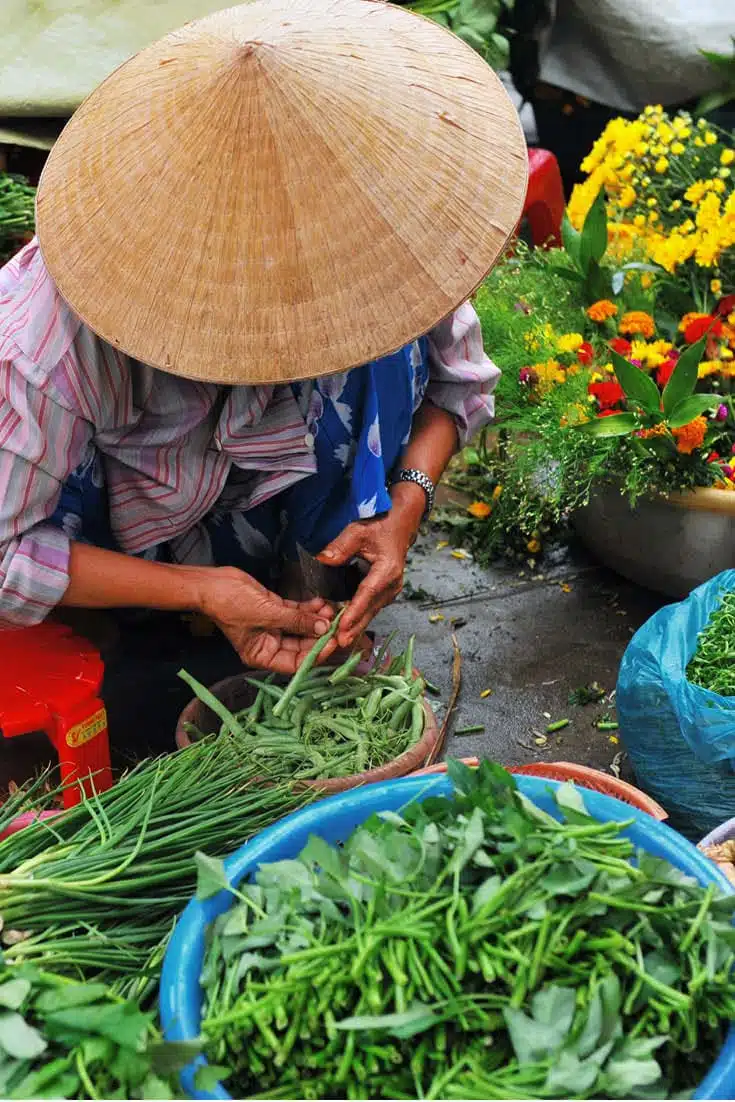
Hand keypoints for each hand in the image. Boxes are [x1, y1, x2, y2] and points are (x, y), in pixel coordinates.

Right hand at [198, 567, 335, 673]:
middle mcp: (269, 645)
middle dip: (320, 635)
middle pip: (302, 646)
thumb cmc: (231, 604)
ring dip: (316, 619)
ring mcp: (273, 627)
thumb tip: (323, 627)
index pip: (296, 663)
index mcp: (263, 656)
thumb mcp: (267, 614)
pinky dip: (309, 609)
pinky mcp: (275, 610)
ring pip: (302, 627)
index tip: (332, 642)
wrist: (212, 583)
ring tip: (330, 609)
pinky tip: (321, 603)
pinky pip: (296, 613)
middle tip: (337, 625)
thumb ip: (297, 621)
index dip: (315, 654)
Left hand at [318, 483, 424, 646]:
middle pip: (370, 610)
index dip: (354, 612)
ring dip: (356, 627)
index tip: (342, 627)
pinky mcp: (386, 593)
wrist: (399, 526)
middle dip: (354, 628)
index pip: (368, 594)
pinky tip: (346, 631)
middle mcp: (392, 584)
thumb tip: (323, 560)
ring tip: (340, 643)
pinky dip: (359, 619)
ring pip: (371, 612)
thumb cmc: (379, 527)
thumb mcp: (358, 531)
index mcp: (387, 570)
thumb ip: (340, 546)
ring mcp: (391, 591)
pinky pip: (371, 609)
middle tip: (337, 645)